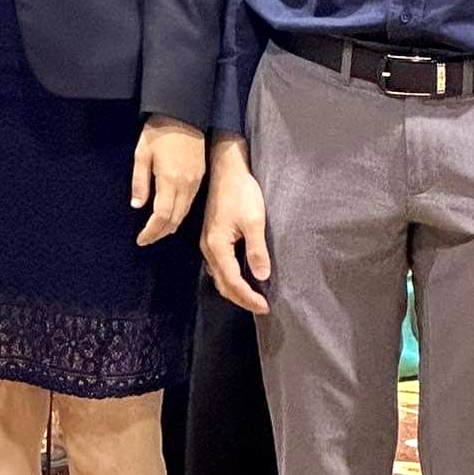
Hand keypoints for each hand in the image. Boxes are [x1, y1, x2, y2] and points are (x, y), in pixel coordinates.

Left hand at [131, 115, 205, 245]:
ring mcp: (196, 182)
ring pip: (184, 213)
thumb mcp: (142, 154)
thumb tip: (137, 206)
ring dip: (171, 225)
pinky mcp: (201, 176)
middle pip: (175, 219)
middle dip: (161, 232)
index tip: (141, 240)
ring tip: (157, 231)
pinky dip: (180, 213)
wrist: (184, 113)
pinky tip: (172, 214)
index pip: (162, 216)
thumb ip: (140, 182)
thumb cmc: (158, 132)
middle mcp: (186, 185)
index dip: (151, 232)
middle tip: (147, 239)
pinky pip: (191, 203)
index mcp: (170, 180)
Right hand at [201, 134, 271, 314]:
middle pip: (222, 283)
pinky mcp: (212, 236)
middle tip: (261, 306)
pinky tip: (242, 276)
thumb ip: (256, 250)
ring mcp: (207, 241)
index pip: (232, 281)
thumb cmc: (241, 192)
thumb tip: (261, 277)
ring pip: (219, 275)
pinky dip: (230, 277)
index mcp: (217, 245)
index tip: (266, 306)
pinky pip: (219, 265)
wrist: (226, 168)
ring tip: (253, 296)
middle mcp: (207, 247)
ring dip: (235, 289)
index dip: (248, 297)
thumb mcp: (254, 220)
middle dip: (241, 298)